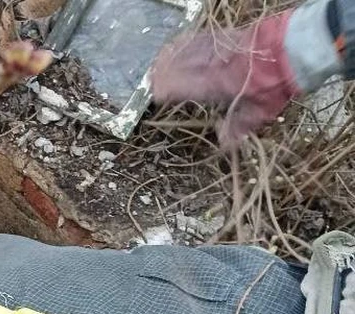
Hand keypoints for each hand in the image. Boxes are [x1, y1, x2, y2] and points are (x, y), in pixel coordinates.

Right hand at [151, 11, 298, 147]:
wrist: (294, 50)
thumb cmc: (275, 85)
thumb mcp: (260, 112)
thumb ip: (238, 128)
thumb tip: (223, 146)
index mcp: (214, 86)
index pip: (181, 88)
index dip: (166, 91)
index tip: (156, 96)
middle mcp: (210, 66)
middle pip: (178, 68)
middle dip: (162, 74)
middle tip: (150, 80)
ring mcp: (217, 50)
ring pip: (185, 52)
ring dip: (170, 58)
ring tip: (157, 63)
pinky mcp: (225, 36)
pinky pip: (199, 39)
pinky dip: (185, 43)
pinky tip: (178, 44)